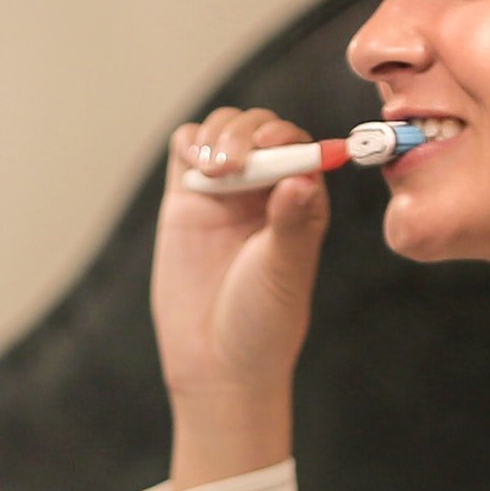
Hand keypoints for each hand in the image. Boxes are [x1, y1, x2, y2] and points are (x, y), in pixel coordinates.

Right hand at [150, 103, 322, 484]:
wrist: (215, 362)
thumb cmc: (263, 322)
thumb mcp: (284, 271)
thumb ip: (292, 223)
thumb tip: (303, 178)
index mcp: (301, 202)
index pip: (299, 145)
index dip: (285, 136)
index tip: (272, 147)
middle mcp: (265, 190)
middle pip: (258, 128)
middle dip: (247, 132)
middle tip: (236, 162)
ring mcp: (224, 192)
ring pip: (222, 130)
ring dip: (218, 134)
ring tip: (215, 169)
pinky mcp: (185, 200)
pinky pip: (186, 150)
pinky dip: (190, 143)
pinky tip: (196, 165)